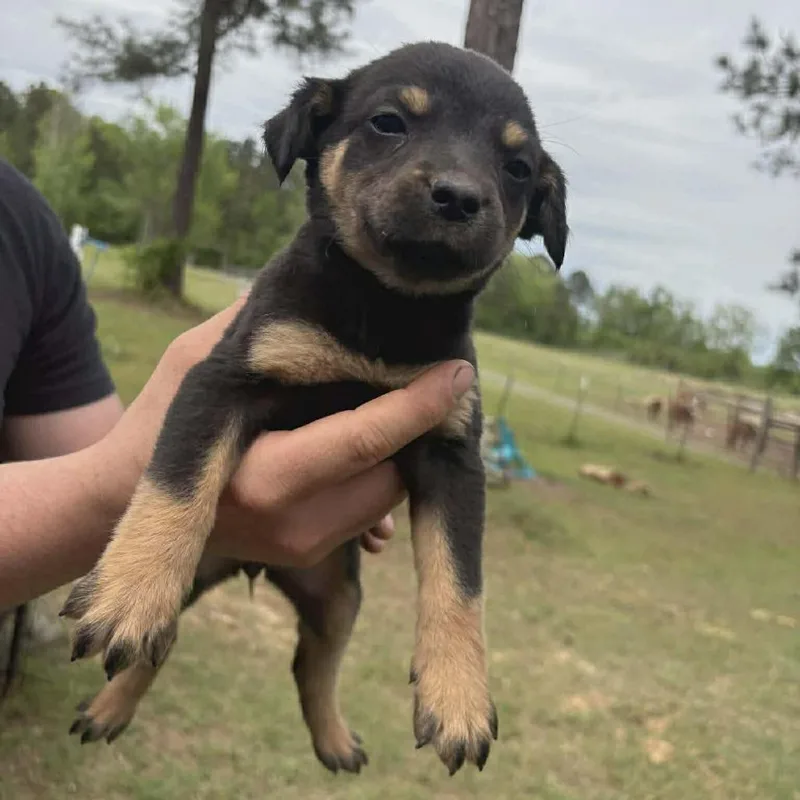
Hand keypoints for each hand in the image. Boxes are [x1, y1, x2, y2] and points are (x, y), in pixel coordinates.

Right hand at [96, 296, 475, 568]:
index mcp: (262, 477)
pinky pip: (372, 509)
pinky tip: (368, 436)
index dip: (419, 403)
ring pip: (390, 493)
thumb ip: (258, 326)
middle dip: (415, 426)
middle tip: (430, 375)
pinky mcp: (311, 555)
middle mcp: (292, 526)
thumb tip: (327, 285)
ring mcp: (304, 548)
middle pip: (392, 472)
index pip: (365, 439)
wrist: (123, 504)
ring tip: (393, 398)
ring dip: (401, 449)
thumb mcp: (197, 361)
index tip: (460, 370)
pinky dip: (381, 471)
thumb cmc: (157, 421)